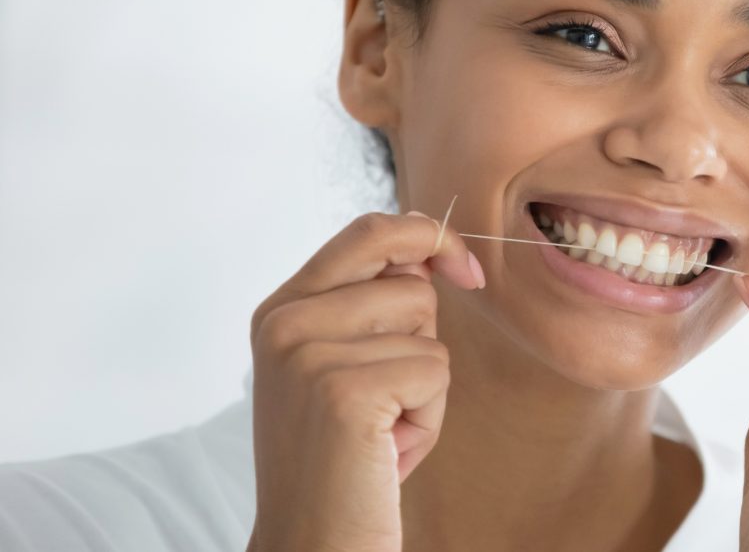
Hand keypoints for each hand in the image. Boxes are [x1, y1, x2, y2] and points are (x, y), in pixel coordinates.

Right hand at [246, 211, 483, 551]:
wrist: (313, 545)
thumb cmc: (345, 460)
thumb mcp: (347, 366)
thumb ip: (374, 305)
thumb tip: (435, 251)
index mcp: (281, 309)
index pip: (370, 229)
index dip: (431, 236)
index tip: (467, 269)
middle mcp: (284, 322)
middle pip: (411, 281)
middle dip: (424, 340)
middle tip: (386, 401)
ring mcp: (307, 353)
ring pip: (429, 331)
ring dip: (426, 387)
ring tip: (381, 431)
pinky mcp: (343, 390)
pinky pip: (435, 371)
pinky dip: (428, 417)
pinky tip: (387, 451)